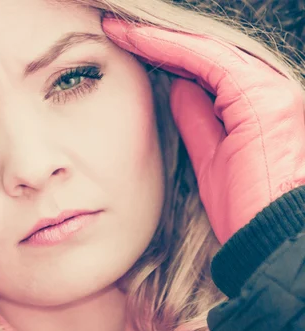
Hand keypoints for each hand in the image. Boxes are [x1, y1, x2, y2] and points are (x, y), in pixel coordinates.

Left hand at [102, 19, 304, 243]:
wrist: (272, 239)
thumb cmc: (247, 208)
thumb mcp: (212, 157)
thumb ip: (197, 120)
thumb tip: (178, 90)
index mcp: (257, 106)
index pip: (205, 69)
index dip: (166, 55)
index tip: (128, 48)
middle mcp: (268, 90)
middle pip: (204, 54)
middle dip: (158, 42)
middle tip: (118, 32)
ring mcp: (269, 90)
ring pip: (203, 50)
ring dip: (157, 38)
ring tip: (119, 31)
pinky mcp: (261, 97)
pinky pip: (206, 60)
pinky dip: (169, 47)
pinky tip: (138, 39)